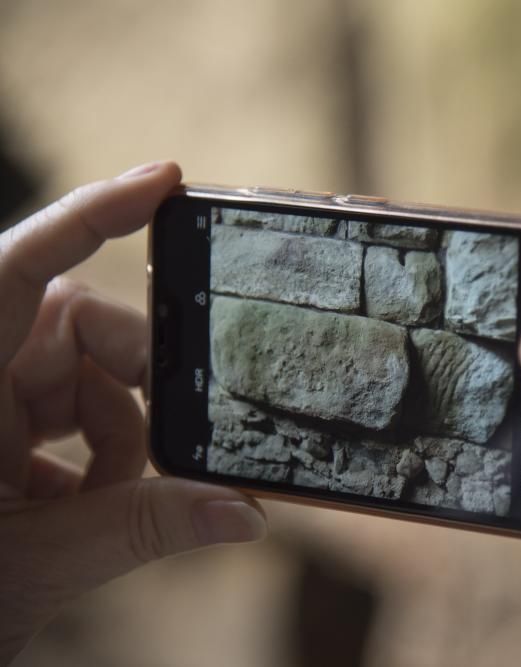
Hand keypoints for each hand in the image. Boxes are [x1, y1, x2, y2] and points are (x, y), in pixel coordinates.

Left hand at [0, 162, 267, 663]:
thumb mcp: (34, 564)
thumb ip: (143, 528)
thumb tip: (247, 511)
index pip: (17, 266)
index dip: (91, 215)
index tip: (167, 180)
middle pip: (74, 322)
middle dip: (135, 373)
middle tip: (183, 427)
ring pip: (83, 377)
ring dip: (118, 435)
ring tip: (104, 503)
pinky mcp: (1, 439)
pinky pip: (72, 418)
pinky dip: (99, 459)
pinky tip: (84, 509)